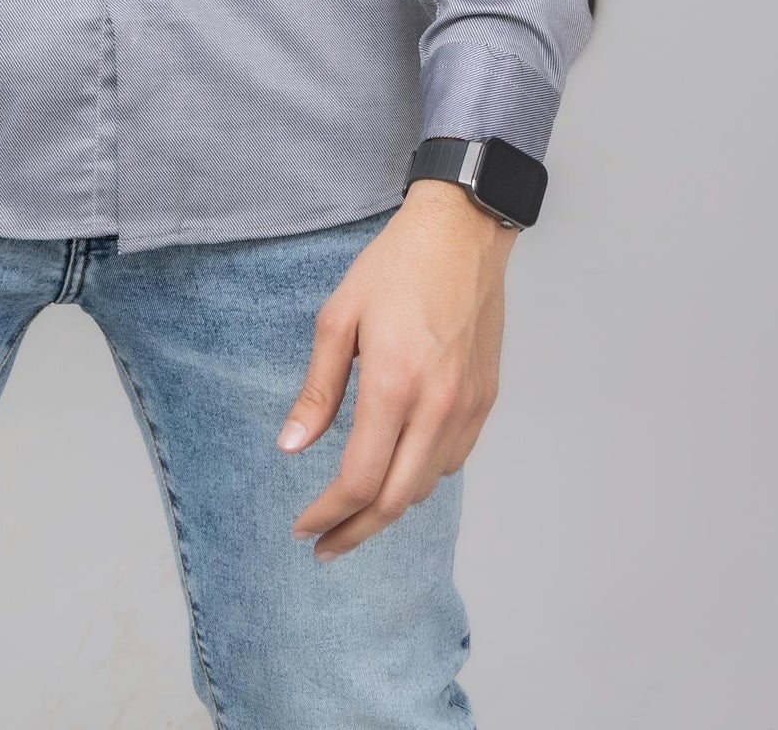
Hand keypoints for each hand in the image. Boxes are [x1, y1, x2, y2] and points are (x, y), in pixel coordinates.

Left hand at [277, 177, 514, 557]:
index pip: (359, 479)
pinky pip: (453, 459)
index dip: (327, 514)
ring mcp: (468, 407)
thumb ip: (317, 390)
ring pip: (427, 485)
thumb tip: (291, 446)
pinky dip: (422, 477)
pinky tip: (398, 468)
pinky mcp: (486, 400)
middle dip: (356, 532)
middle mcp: (437, 407)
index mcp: (394, 386)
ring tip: (355, 510)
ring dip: (390, 507)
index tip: (302, 528)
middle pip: (397, 501)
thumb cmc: (395, 267)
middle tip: (324, 545)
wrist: (462, 233)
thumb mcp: (338, 318)